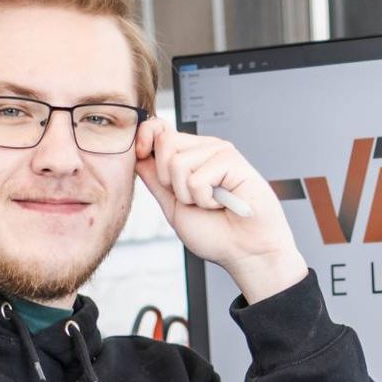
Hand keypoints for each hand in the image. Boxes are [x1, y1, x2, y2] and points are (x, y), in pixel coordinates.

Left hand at [135, 117, 306, 301]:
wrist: (245, 251)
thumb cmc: (216, 234)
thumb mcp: (173, 206)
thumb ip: (156, 181)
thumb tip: (136, 157)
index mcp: (189, 156)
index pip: (159, 129)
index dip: (145, 137)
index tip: (141, 154)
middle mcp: (204, 149)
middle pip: (165, 142)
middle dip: (169, 181)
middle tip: (193, 199)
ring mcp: (219, 152)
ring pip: (178, 163)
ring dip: (189, 195)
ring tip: (210, 203)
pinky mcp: (232, 160)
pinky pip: (198, 178)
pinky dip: (205, 200)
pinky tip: (222, 204)